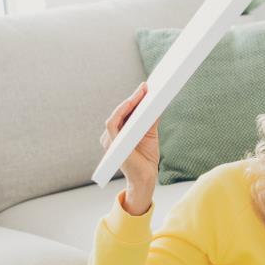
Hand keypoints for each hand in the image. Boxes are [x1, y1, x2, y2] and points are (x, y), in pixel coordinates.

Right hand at [102, 82, 160, 214]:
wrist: (146, 178)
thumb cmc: (146, 158)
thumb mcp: (150, 134)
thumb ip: (150, 119)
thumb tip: (155, 101)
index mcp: (119, 131)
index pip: (125, 111)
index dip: (135, 98)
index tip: (146, 86)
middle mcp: (111, 134)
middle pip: (121, 111)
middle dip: (134, 97)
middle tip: (146, 86)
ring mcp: (110, 139)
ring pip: (117, 114)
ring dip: (129, 102)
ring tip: (142, 92)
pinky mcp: (112, 144)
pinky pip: (113, 123)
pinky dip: (121, 112)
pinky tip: (131, 103)